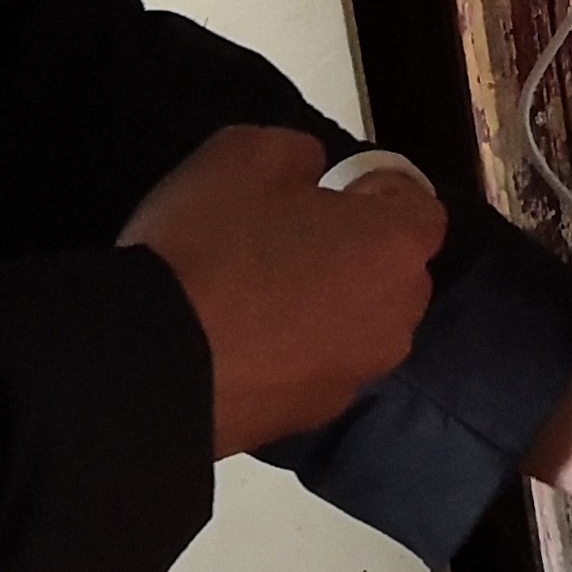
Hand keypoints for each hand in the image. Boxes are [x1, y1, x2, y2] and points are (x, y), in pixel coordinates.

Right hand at [124, 125, 443, 458]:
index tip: (333, 189)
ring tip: (258, 295)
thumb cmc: (209, 245)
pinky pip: (316, 368)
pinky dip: (293, 353)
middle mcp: (394, 318)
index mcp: (393, 247)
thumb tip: (313, 178)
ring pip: (356, 325)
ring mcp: (355, 376)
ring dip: (326, 306)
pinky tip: (240, 341)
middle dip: (357, 252)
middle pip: (393, 272)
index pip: (420, 210)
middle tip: (289, 238)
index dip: (379, 192)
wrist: (150, 362)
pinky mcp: (310, 418)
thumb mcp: (247, 152)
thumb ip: (301, 154)